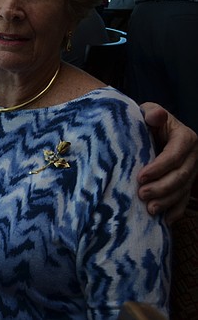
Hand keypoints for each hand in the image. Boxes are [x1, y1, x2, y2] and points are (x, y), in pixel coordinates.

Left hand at [137, 102, 197, 222]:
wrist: (151, 131)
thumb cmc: (147, 121)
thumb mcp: (148, 112)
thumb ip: (152, 114)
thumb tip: (156, 115)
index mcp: (185, 138)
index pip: (175, 155)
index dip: (159, 167)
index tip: (141, 176)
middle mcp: (193, 156)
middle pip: (181, 176)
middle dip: (162, 187)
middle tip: (142, 194)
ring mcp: (192, 171)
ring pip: (183, 190)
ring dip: (167, 202)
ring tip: (149, 209)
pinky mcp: (187, 183)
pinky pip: (185, 200)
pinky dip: (176, 211)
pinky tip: (165, 221)